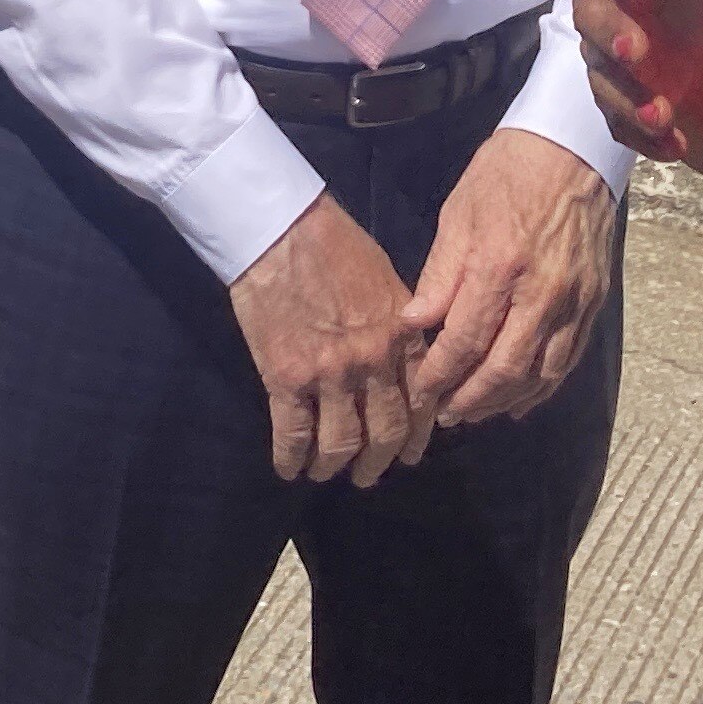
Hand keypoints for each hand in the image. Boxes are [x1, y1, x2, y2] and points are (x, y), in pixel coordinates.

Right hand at [226, 194, 422, 487]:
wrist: (280, 228)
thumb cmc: (335, 245)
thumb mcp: (389, 281)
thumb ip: (403, 326)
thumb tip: (409, 363)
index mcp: (403, 335)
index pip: (422, 402)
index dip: (416, 437)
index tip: (409, 454)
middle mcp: (374, 362)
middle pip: (385, 433)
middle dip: (377, 462)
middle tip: (367, 475)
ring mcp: (331, 373)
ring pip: (341, 443)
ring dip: (333, 466)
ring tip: (324, 473)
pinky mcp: (287, 377)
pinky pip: (293, 435)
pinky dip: (291, 459)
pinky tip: (288, 468)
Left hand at [400, 129, 616, 428]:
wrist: (572, 147)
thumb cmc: (505, 174)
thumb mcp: (458, 214)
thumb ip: (439, 275)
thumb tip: (414, 323)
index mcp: (499, 266)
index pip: (464, 340)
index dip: (440, 374)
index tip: (421, 390)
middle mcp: (541, 293)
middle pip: (504, 370)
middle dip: (470, 400)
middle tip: (444, 414)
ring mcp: (573, 301)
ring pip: (539, 375)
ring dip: (504, 402)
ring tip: (475, 410)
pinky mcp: (593, 303)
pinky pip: (567, 360)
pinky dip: (542, 388)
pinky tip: (520, 399)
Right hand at [573, 0, 702, 159]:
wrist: (688, 38)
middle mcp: (604, 7)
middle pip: (589, 16)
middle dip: (611, 34)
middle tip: (639, 50)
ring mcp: (607, 58)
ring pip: (603, 78)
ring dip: (629, 96)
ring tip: (664, 110)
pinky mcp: (618, 101)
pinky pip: (619, 123)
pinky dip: (645, 136)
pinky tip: (677, 144)